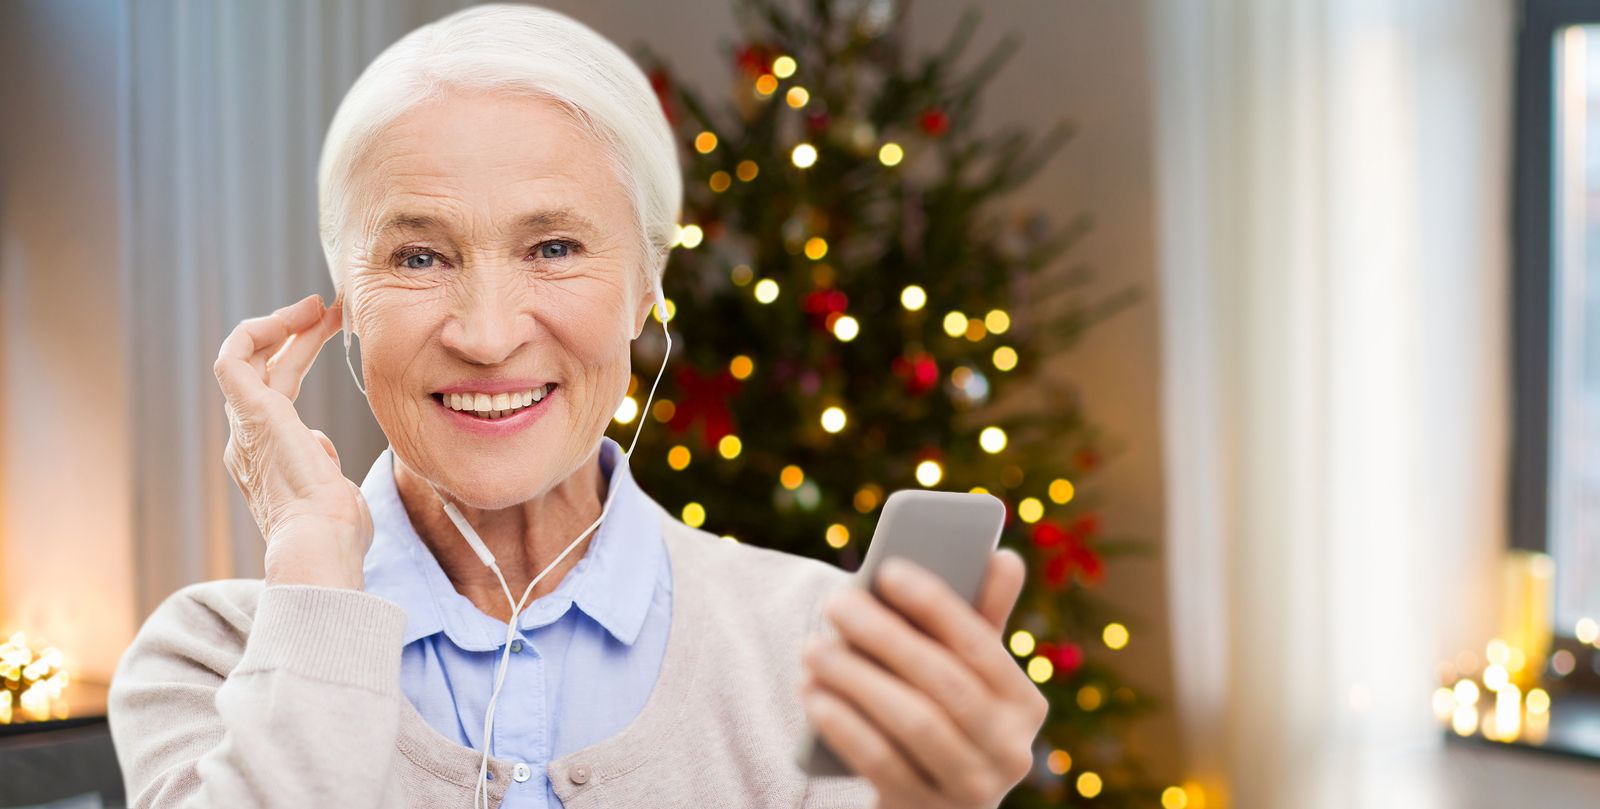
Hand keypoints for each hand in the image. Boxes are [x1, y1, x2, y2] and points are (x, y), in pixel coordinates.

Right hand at [214, 293, 369, 589]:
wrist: (321, 544)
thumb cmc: (337, 532)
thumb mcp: (333, 493)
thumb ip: (323, 465)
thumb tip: (318, 445)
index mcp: (269, 458)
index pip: (276, 392)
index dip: (300, 356)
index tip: (331, 335)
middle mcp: (249, 441)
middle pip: (265, 371)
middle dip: (295, 336)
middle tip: (328, 309)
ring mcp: (245, 428)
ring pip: (246, 360)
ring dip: (279, 326)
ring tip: (315, 306)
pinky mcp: (250, 414)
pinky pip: (233, 359)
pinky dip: (254, 331)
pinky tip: (290, 317)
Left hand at [799, 549, 1046, 808]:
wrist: (927, 808)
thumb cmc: (941, 719)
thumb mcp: (964, 676)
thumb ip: (979, 619)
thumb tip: (1006, 557)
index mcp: (1025, 705)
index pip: (982, 645)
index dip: (935, 605)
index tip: (887, 569)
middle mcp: (1010, 751)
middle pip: (944, 683)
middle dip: (885, 637)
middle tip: (835, 602)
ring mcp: (971, 790)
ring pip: (913, 723)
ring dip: (856, 678)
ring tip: (812, 648)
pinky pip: (881, 763)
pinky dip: (844, 725)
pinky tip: (813, 695)